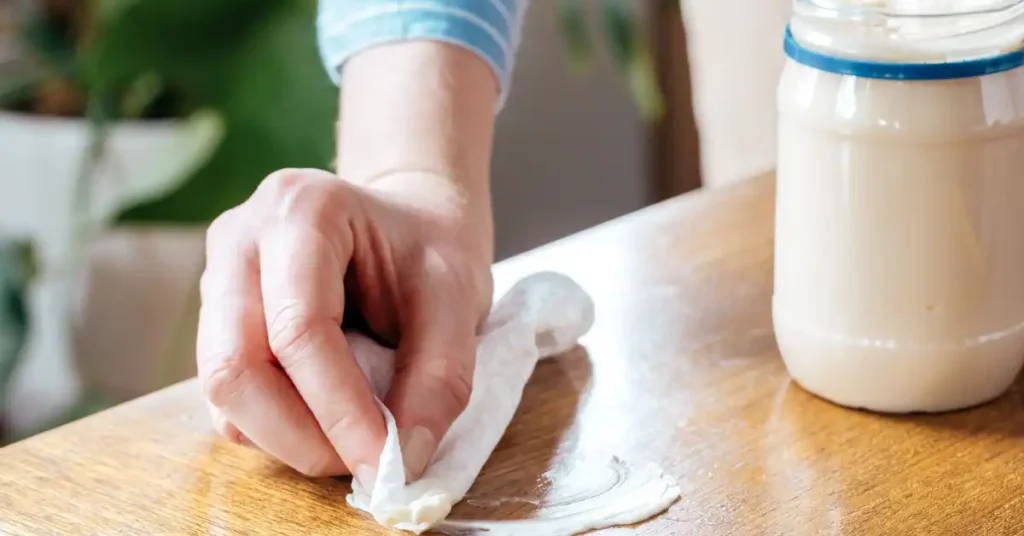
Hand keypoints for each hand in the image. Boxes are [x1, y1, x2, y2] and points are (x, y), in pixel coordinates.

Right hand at [197, 168, 492, 486]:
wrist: (406, 219)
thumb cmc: (429, 247)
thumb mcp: (458, 296)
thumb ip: (440, 376)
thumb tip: (403, 459)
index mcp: (302, 210)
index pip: (300, 329)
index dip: (341, 411)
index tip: (387, 464)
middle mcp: (240, 240)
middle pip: (236, 367)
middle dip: (303, 436)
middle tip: (369, 463)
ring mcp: (217, 280)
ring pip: (222, 392)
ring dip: (288, 438)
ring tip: (356, 439)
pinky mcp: (216, 322)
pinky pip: (226, 399)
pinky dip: (277, 428)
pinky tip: (328, 417)